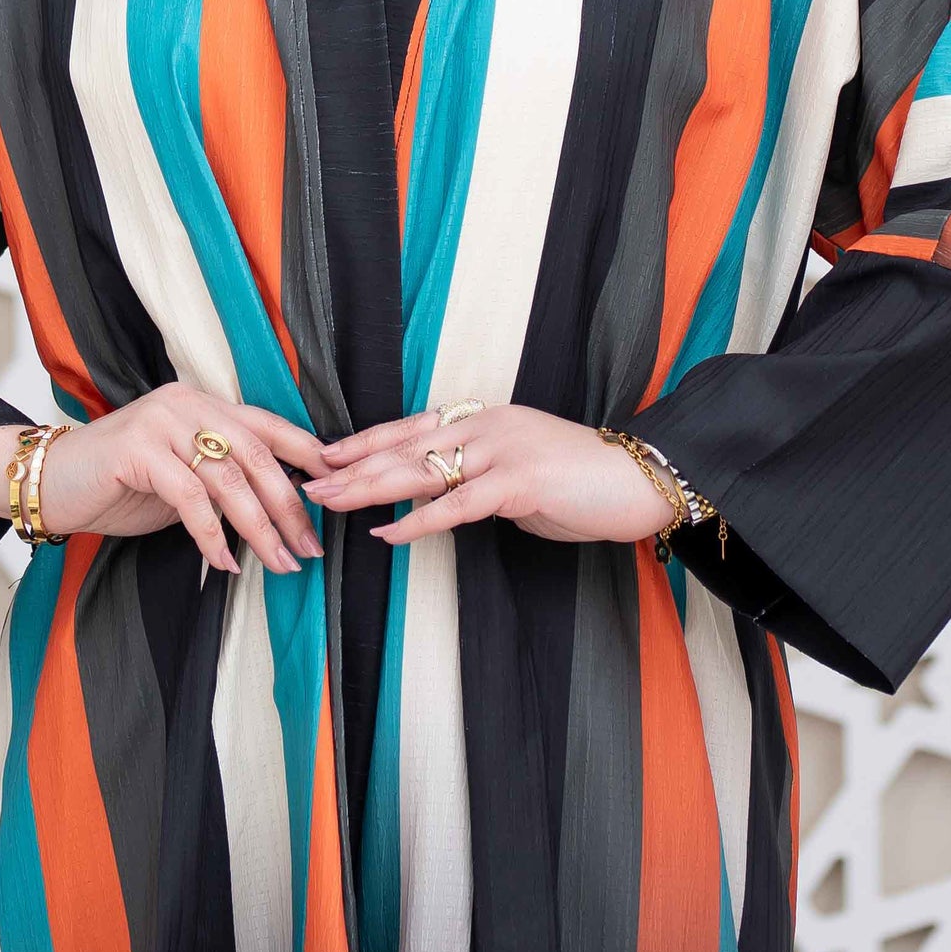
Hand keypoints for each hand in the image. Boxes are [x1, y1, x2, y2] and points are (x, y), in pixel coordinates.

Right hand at [0, 390, 328, 575]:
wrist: (50, 483)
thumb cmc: (119, 484)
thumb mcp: (182, 476)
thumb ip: (224, 477)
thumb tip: (284, 505)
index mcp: (203, 404)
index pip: (270, 426)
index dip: (309, 456)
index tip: (338, 491)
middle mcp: (187, 404)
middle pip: (258, 455)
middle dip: (290, 506)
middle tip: (310, 547)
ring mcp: (161, 422)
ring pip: (229, 478)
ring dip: (259, 528)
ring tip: (279, 563)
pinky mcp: (137, 450)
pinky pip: (191, 498)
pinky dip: (212, 536)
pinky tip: (224, 564)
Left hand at [302, 401, 670, 549]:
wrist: (643, 479)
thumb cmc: (587, 482)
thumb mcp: (523, 476)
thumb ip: (485, 480)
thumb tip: (454, 499)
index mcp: (486, 419)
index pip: (412, 428)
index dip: (365, 441)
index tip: (325, 454)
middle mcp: (487, 426)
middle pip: (404, 446)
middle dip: (351, 466)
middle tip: (308, 481)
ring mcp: (502, 451)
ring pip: (420, 470)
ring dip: (367, 488)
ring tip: (328, 501)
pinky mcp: (518, 482)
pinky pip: (455, 505)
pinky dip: (416, 520)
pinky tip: (385, 532)